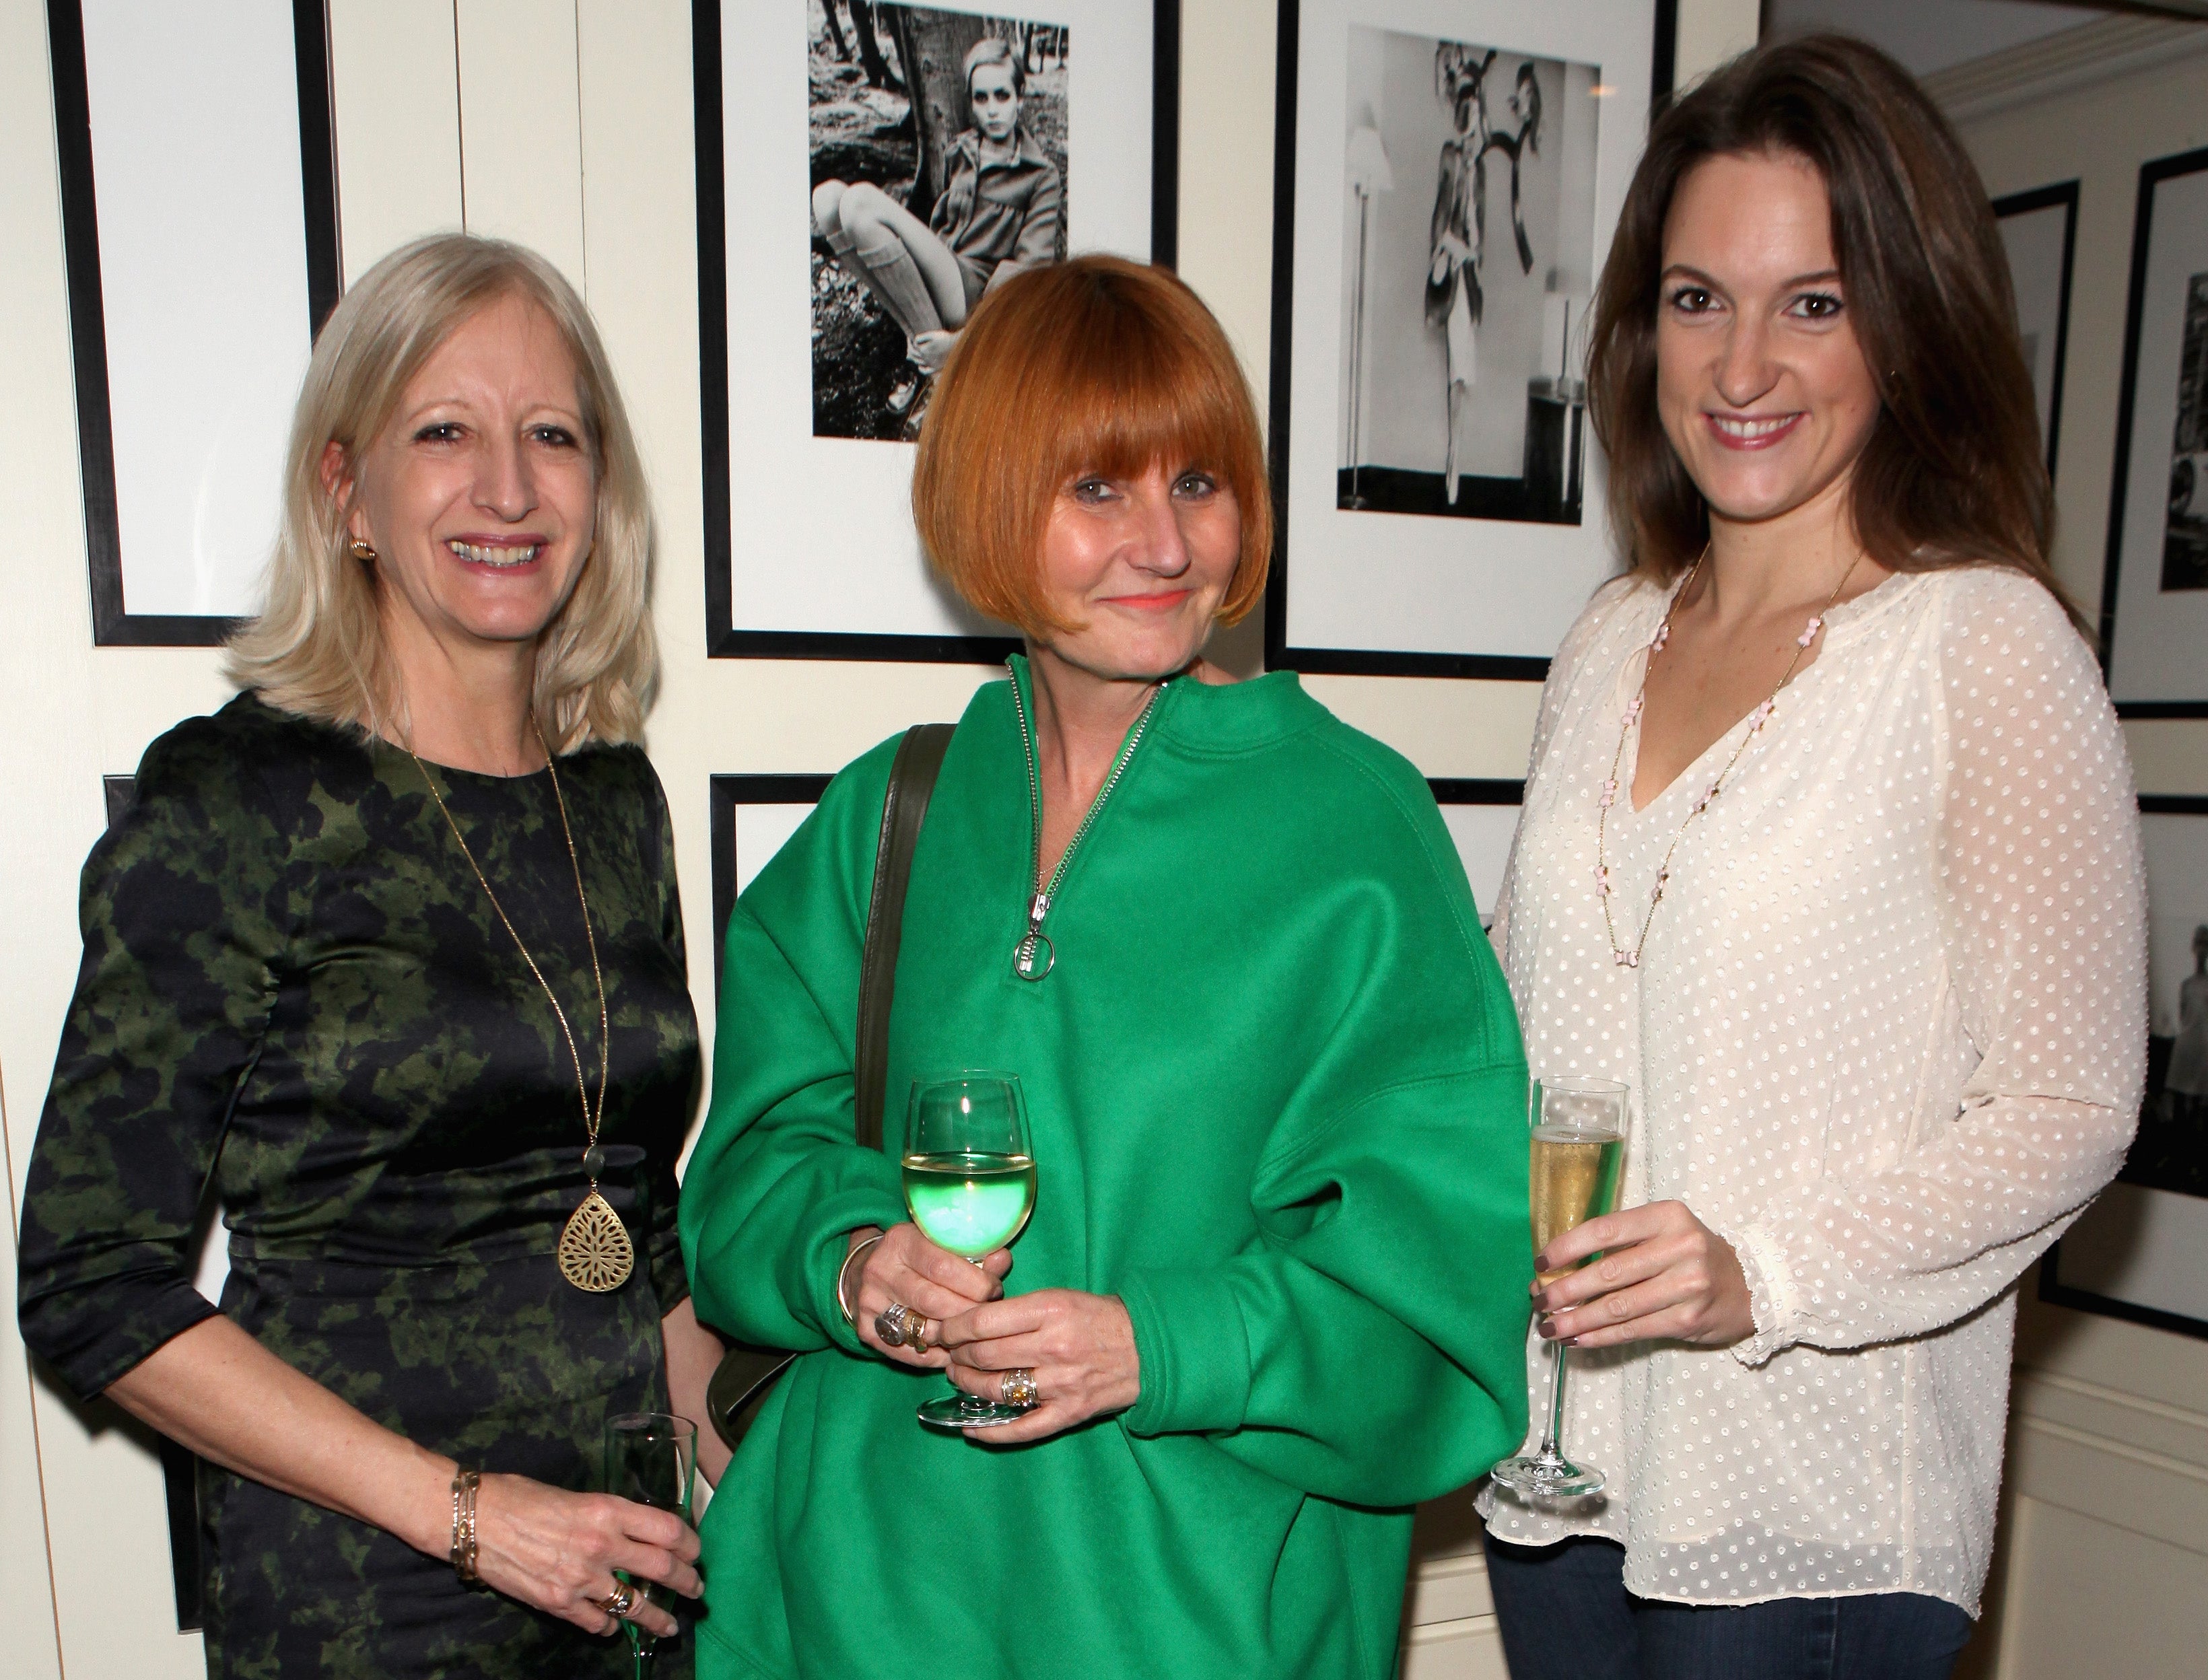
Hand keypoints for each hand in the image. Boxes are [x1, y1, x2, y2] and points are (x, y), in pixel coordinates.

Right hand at [470, 1473, 701, 1639]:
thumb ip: (607, 1516)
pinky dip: (608, 1626)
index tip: (696, 1551)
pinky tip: (613, 1626)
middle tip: (697, 1588)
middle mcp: (601, 1545)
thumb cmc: (520, 1496)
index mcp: (607, 1510)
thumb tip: (632, 1532)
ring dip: (657, 1616)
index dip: (689, 1543)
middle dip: (686, 1581)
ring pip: (633, 1604)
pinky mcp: (558, 1602)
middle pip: (661, 1569)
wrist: (474, 1520)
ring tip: (670, 1624)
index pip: (667, 1529)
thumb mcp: (576, 1496)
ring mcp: (580, 1578)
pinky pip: (596, 1621)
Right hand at [847, 1224, 1010, 1369]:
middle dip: (969, 1312)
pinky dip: (935, 1355)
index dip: (977, 1283)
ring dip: (954, 1337)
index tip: (993, 1289)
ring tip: (969, 1331)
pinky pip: (908, 1352)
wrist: (865, 1270)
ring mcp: (868, 1302)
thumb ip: (974, 1253)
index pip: (944, 1267)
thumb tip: (1002, 1260)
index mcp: (901, 1241)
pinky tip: (950, 1348)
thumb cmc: (916, 1256)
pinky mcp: (864, 1330)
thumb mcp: (940, 1244)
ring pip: (922, 1330)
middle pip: (935, 1302)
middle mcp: (880, 1270)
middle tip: (985, 1314)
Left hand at [910, 329, 956, 373]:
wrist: (957, 346)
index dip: (910, 341)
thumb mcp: (933, 335)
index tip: (910, 337)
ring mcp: (931, 364)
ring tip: (912, 353)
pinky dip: (921, 369)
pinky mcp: (936, 368)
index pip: (913, 346)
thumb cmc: (946, 339)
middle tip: (910, 344)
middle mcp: (925, 359)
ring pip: (918, 362)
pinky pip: (925, 371)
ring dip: (913, 357)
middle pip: (913, 355)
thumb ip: (922, 337)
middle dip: (910, 349)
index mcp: (923, 350)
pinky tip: (920, 366)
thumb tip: (914, 340)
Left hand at [935, 1289, 1139, 1444]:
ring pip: (996, 1390)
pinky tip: (972, 1430)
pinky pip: (1023, 1429)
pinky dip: (992, 1433)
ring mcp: (1062, 1383)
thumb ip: (1017, 1310)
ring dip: (968, 1386)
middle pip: (984, 1356)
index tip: (942, 1331)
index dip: (953, 1329)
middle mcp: (1053, 1346)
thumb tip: (969, 1324)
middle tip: (950, 1355)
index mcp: (1049, 1310)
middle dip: (957, 1356)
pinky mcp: (1070, 1412)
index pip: (983, 1322)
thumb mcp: (1059, 1297)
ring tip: (960, 1378)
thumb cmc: (1096, 1317)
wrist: (1146, 1347)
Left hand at [1532, 1200, 1752, 1351]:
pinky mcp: (1688, 1319)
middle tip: (1538, 1299)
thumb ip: (1623, 1242)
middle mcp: (1680, 1247)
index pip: (1605, 1230)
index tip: (1541, 1263)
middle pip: (1608, 1272)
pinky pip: (1633, 1329)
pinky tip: (1577, 1339)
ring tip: (1549, 1326)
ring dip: (1576, 1319)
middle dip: (1565, 1290)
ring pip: (1617, 1307)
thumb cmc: (1693, 1255)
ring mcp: (1687, 1286)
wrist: (1750, 1286)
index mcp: (1667, 1216)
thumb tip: (1561, 1266)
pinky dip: (1600, 1336)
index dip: (1567, 1247)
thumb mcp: (1665, 1231)